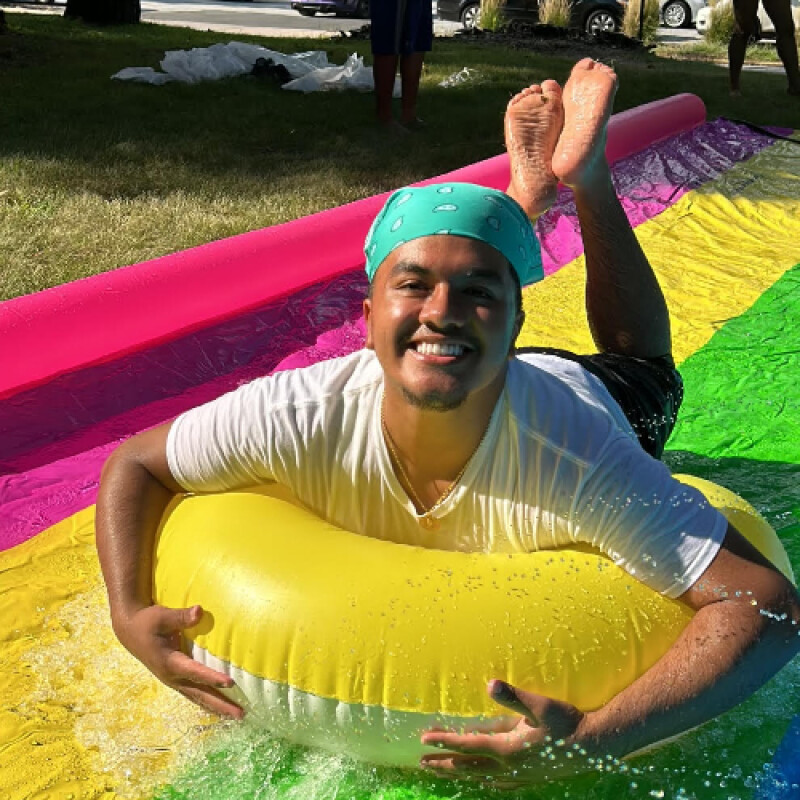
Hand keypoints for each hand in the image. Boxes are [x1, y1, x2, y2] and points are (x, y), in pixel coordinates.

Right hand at [113, 604, 244, 718]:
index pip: (195, 672)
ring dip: (217, 707)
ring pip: (198, 697)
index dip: (212, 677)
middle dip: (220, 704)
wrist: (130, 631)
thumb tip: (199, 611)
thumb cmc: (147, 622)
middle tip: (241, 714)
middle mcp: (172, 676)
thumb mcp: (162, 616)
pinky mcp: (175, 679)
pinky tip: (220, 707)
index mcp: (169, 662)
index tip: (230, 683)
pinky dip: (208, 702)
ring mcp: (173, 680)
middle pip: (200, 694)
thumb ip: (181, 617)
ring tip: (237, 716)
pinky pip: (194, 694)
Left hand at [420, 679, 594, 786]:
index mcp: (507, 749)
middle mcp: (509, 766)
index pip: (468, 745)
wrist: (594, 746)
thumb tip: (490, 684)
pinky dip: (482, 782)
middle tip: (421, 761)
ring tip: (440, 771)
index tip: (423, 738)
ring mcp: (518, 776)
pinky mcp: (528, 779)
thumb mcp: (540, 705)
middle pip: (467, 766)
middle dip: (443, 763)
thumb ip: (513, 696)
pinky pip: (497, 784)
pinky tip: (480, 782)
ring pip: (480, 777)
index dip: (444, 741)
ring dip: (457, 773)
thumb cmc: (566, 723)